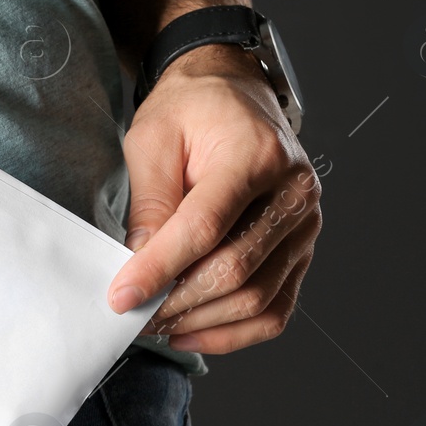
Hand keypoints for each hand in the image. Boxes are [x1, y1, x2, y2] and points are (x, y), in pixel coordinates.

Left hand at [106, 45, 322, 353]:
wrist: (233, 92)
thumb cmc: (193, 109)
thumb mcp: (153, 138)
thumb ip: (150, 201)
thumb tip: (140, 263)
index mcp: (256, 155)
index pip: (206, 227)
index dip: (160, 268)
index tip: (121, 296)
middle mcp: (292, 192)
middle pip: (235, 269)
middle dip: (177, 301)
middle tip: (132, 314)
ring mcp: (304, 225)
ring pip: (256, 298)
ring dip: (200, 321)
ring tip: (155, 322)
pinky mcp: (300, 249)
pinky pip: (275, 308)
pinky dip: (233, 333)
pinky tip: (190, 332)